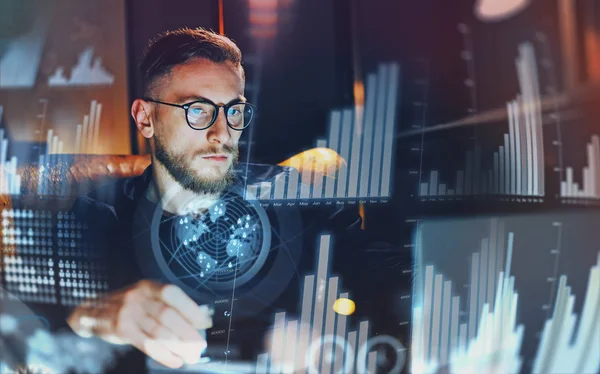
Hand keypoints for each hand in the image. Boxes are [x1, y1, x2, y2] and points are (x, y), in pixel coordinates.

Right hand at [67, 280, 212, 367]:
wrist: (91, 312)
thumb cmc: (128, 304)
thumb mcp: (146, 296)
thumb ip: (169, 304)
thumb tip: (201, 314)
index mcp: (148, 286)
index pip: (172, 294)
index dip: (191, 308)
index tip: (206, 322)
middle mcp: (137, 297)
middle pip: (167, 315)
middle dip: (188, 332)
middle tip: (201, 345)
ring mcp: (127, 314)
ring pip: (159, 332)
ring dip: (179, 347)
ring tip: (192, 355)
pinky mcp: (121, 331)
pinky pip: (147, 345)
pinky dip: (164, 354)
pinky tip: (176, 360)